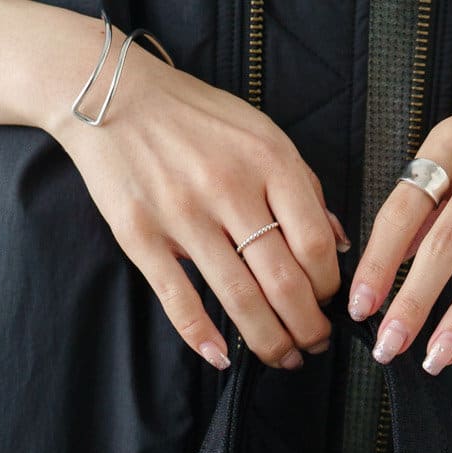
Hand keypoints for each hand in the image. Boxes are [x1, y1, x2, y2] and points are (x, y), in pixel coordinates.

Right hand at [43, 25, 348, 369]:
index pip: (314, 243)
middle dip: (307, 326)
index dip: (328, 286)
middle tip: (314, 345)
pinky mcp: (141, 236)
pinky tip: (221, 357)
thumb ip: (302, 186)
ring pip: (239, 299)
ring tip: (282, 357)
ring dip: (268, 341)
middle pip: (283, 281)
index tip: (327, 302)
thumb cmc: (195, 118)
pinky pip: (179, 300)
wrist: (113, 95)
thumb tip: (338, 243)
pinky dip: (203, 337)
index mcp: (267, 159)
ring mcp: (183, 214)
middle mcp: (229, 187)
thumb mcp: (260, 133)